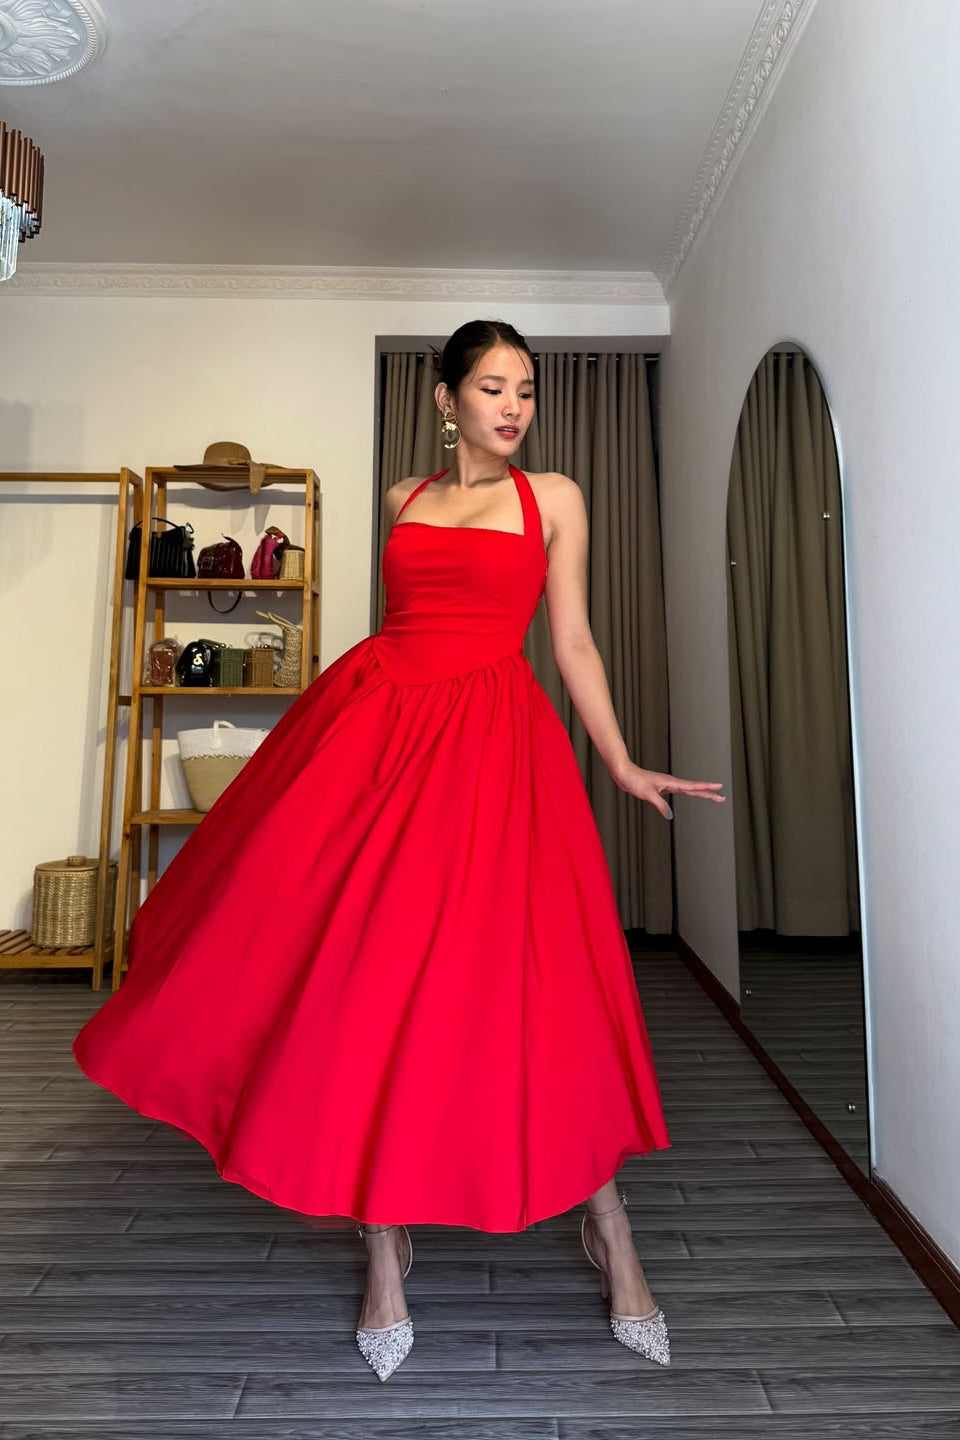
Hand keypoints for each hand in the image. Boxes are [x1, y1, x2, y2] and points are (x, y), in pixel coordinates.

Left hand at [611, 761, 725, 819]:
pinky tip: (690, 794)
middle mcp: (671, 783)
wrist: (624, 774)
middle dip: (709, 793)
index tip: (719, 786)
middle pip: (694, 789)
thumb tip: (670, 816)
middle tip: (722, 797)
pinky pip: (679, 792)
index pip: (693, 786)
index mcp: (671, 782)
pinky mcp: (662, 788)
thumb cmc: (634, 781)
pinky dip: (688, 793)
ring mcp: (667, 785)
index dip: (707, 787)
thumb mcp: (647, 794)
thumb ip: (660, 805)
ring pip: (688, 790)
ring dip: (700, 793)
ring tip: (712, 796)